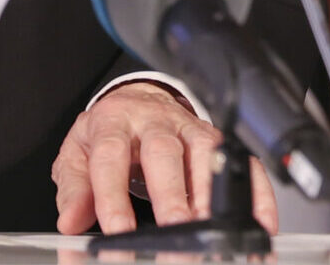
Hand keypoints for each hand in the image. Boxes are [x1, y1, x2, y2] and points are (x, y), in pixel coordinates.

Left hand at [53, 81, 276, 234]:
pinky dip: (253, 191)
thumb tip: (71, 220)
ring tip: (210, 225)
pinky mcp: (216, 139)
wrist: (137, 101)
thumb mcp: (78, 155)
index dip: (113, 194)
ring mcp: (189, 127)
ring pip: (205, 152)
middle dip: (172, 192)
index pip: (110, 156)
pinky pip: (239, 161)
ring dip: (210, 192)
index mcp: (114, 121)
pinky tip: (258, 218)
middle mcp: (155, 121)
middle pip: (163, 151)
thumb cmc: (109, 132)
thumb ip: (74, 188)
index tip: (117, 229)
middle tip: (175, 225)